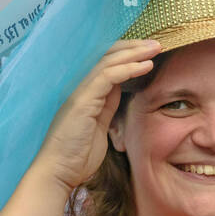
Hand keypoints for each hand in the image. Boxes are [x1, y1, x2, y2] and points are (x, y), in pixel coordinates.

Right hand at [31, 40, 161, 189]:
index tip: (149, 52)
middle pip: (107, 56)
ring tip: (155, 48)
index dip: (127, 54)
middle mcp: (80, 87)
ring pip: (108, 61)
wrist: (59, 172)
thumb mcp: (100, 125)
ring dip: (134, 53)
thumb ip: (107, 105)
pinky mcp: (82, 100)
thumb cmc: (78, 155)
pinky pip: (107, 76)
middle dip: (133, 47)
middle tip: (156, 43)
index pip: (106, 63)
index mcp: (85, 92)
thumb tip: (119, 89)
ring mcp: (80, 92)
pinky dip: (128, 69)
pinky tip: (145, 65)